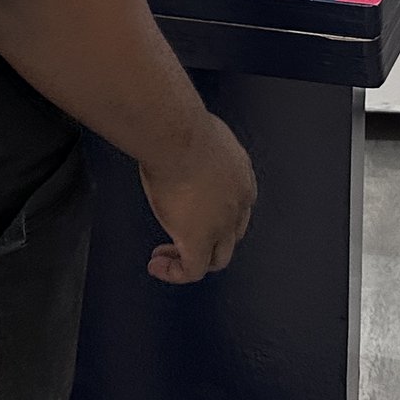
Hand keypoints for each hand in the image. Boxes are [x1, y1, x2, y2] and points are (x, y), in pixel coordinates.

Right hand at [138, 112, 255, 283]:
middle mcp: (239, 201)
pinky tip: (158, 265)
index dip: (218, 213)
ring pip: (217, 258)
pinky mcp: (200, 241)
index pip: (238, 203)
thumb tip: (176, 142)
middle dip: (209, 240)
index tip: (194, 212)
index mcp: (241, 173)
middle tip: (183, 238)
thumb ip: (194, 147)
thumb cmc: (181, 127)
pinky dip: (175, 273)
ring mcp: (223, 224)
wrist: (176, 137)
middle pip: (232, 234)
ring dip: (193, 260)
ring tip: (166, 258)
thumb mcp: (197, 133)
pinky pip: (192, 270)